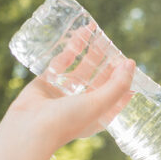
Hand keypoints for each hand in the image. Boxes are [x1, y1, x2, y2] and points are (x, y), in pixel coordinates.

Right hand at [0, 27, 135, 150]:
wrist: (29, 127)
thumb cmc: (68, 120)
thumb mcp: (100, 103)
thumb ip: (118, 85)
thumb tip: (131, 63)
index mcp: (98, 115)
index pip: (117, 96)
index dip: (124, 80)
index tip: (129, 62)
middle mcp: (82, 105)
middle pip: (98, 79)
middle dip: (105, 61)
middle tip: (111, 42)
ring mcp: (64, 94)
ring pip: (79, 68)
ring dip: (87, 52)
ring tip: (93, 31)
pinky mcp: (46, 83)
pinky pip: (59, 64)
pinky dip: (68, 51)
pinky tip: (77, 37)